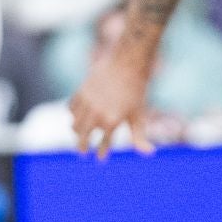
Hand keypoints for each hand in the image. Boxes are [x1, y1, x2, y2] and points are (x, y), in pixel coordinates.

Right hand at [69, 43, 156, 158]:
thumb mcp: (139, 115)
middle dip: (83, 147)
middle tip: (83, 152)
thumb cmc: (136, 91)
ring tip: (80, 135)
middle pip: (83, 138)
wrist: (127, 63)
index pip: (103, 144)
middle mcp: (96, 114)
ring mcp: (87, 103)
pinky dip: (73, 114)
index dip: (102, 153)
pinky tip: (77, 117)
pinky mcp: (80, 92)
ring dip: (77, 132)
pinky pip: (71, 108)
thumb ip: (140, 137)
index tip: (101, 158)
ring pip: (74, 125)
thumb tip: (150, 153)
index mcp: (112, 122)